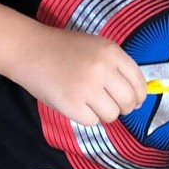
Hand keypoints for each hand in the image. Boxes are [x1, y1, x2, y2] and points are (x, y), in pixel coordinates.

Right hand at [14, 26, 147, 126]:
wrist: (29, 49)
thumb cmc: (63, 48)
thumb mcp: (96, 47)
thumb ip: (116, 66)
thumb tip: (134, 96)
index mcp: (112, 52)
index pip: (138, 82)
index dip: (139, 96)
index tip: (135, 101)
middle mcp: (103, 69)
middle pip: (128, 101)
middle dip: (124, 107)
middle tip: (111, 105)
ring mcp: (87, 88)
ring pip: (112, 114)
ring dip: (104, 114)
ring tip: (91, 104)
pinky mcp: (71, 104)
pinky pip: (92, 122)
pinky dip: (87, 117)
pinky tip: (77, 105)